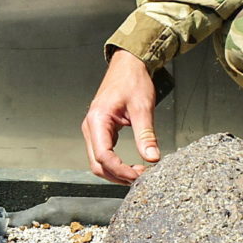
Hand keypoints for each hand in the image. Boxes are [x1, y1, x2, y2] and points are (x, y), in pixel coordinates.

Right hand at [82, 50, 161, 181]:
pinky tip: (131, 165)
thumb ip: (146, 135)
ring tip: (138, 173)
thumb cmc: (132, 80)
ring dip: (116, 172)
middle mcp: (90, 127)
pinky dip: (116, 164)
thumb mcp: (142, 108)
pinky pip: (103, 154)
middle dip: (118, 175)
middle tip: (140, 177)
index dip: (121, 170)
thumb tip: (152, 158)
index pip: (104, 156)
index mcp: (97, 121)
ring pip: (99, 162)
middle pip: (98, 164)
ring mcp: (93, 130)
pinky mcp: (100, 131)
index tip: (139, 175)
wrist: (128, 65)